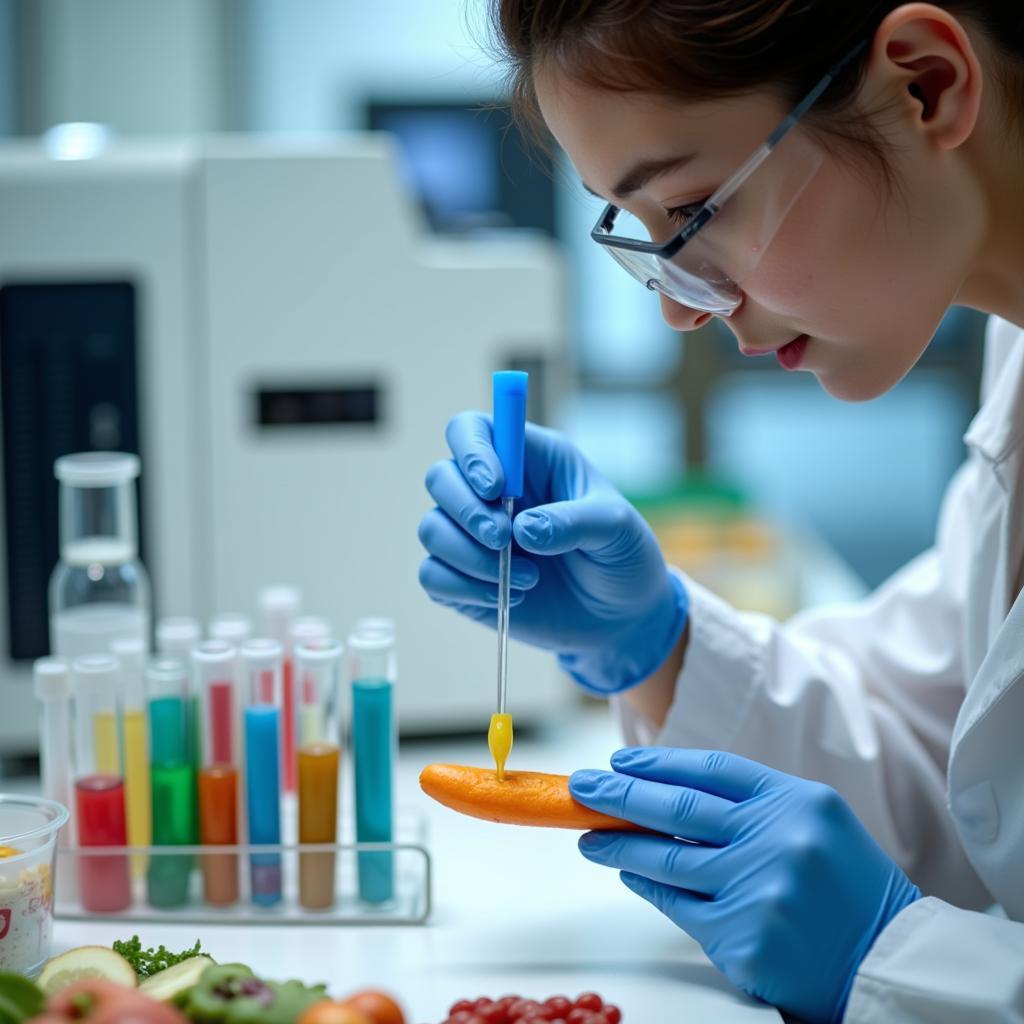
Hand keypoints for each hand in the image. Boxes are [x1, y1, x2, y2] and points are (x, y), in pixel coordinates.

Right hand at [418, 411, 687, 693]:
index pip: (472, 430)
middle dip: (466, 510)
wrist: (623, 617)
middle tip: (503, 539)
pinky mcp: (464, 579)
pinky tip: (509, 598)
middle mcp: (493, 493)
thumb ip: (574, 522)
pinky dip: (464, 589)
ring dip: (470, 557)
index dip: (472, 451)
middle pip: (440, 477)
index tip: (495, 488)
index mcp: (528, 460)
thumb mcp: (617, 530)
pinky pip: (433, 576)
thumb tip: (523, 530)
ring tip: (528, 580)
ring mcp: (473, 536)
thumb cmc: (623, 557)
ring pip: (431, 530)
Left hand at [569, 748, 920, 1022]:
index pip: (710, 769)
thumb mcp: (813, 822)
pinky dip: (647, 887)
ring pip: (667, 860)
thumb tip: (662, 791)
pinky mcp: (741, 939)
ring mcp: (758, 891)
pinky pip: (677, 906)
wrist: (888, 963)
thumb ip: (750, 803)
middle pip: (678, 808)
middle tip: (581, 788)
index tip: (619, 761)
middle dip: (619, 795)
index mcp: (797, 801)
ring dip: (618, 845)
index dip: (658, 762)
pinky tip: (628, 875)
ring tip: (587, 837)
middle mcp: (777, 840)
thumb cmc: (845, 886)